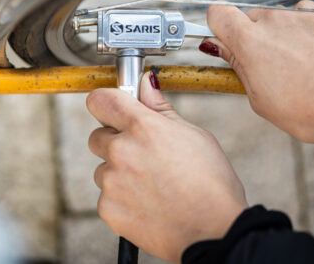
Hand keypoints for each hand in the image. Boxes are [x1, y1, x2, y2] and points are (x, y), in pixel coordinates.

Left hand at [87, 72, 247, 262]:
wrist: (214, 231)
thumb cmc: (212, 183)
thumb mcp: (193, 135)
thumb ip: (160, 108)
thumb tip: (146, 82)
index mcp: (142, 126)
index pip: (100, 100)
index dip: (107, 103)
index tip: (115, 109)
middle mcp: (121, 150)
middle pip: (98, 135)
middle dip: (115, 141)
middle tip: (144, 155)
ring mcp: (112, 181)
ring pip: (102, 168)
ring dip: (118, 172)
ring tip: (152, 184)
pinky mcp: (108, 208)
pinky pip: (106, 196)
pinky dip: (121, 199)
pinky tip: (148, 203)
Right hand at [200, 0, 313, 143]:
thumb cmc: (309, 109)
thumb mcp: (260, 100)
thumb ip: (238, 67)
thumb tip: (219, 47)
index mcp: (251, 41)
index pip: (218, 14)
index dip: (220, 27)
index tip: (226, 39)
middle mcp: (274, 19)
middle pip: (253, 17)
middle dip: (257, 36)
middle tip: (273, 64)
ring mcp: (304, 11)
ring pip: (283, 16)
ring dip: (288, 33)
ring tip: (306, 62)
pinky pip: (311, 14)